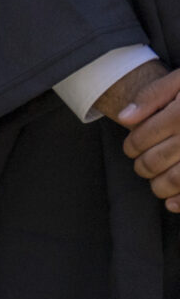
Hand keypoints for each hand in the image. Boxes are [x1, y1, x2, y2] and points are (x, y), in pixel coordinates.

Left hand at [110, 63, 179, 206]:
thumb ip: (152, 95)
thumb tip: (124, 118)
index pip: (142, 137)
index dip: (131, 146)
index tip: (131, 148)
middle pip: (155, 161)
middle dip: (142, 167)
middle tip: (141, 165)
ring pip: (175, 180)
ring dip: (158, 186)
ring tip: (155, 182)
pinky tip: (172, 203)